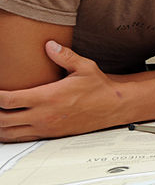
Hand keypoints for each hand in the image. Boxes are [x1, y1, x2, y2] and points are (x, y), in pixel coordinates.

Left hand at [0, 41, 123, 141]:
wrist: (113, 106)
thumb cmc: (99, 88)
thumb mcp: (84, 67)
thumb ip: (64, 56)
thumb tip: (50, 45)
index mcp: (48, 97)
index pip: (9, 100)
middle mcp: (44, 115)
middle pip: (3, 119)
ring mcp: (46, 127)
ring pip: (10, 133)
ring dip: (0, 126)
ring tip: (0, 115)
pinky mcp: (51, 135)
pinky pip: (23, 139)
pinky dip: (11, 135)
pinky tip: (9, 128)